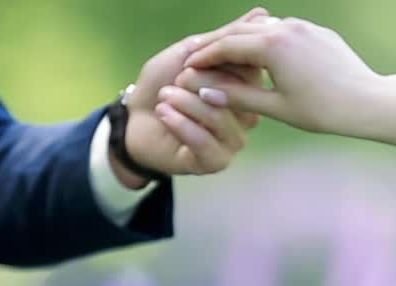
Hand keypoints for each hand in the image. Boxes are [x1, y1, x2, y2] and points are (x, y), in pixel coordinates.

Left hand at [115, 8, 268, 185]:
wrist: (133, 118)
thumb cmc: (162, 84)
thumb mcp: (190, 53)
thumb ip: (223, 38)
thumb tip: (262, 12)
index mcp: (245, 90)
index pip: (250, 71)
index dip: (220, 62)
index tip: (190, 60)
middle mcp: (246, 116)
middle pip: (237, 95)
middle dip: (202, 82)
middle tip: (177, 79)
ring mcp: (232, 141)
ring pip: (220, 119)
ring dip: (187, 103)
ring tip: (164, 97)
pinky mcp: (214, 162)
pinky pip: (206, 143)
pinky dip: (181, 124)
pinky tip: (164, 114)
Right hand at [179, 17, 383, 135]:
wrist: (368, 101)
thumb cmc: (323, 110)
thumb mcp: (276, 107)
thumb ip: (238, 97)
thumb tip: (204, 92)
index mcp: (273, 46)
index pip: (227, 46)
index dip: (204, 57)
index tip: (187, 67)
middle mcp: (287, 28)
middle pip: (241, 31)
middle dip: (218, 44)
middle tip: (197, 56)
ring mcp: (304, 27)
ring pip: (262, 28)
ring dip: (241, 40)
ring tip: (224, 57)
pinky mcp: (317, 32)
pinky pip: (283, 31)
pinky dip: (264, 41)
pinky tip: (258, 56)